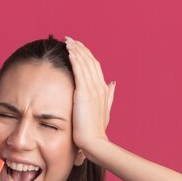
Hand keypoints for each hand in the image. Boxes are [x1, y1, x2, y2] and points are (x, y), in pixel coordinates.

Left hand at [64, 36, 115, 158]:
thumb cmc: (96, 131)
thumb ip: (109, 96)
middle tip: (71, 39)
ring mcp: (93, 89)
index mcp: (104, 90)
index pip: (95, 67)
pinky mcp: (84, 92)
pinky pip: (79, 70)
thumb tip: (113, 83)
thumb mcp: (104, 111)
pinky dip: (75, 58)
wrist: (94, 141)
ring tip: (68, 40)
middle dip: (81, 48)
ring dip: (76, 49)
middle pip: (91, 61)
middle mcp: (100, 86)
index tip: (78, 48)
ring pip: (85, 63)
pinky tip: (69, 50)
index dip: (87, 56)